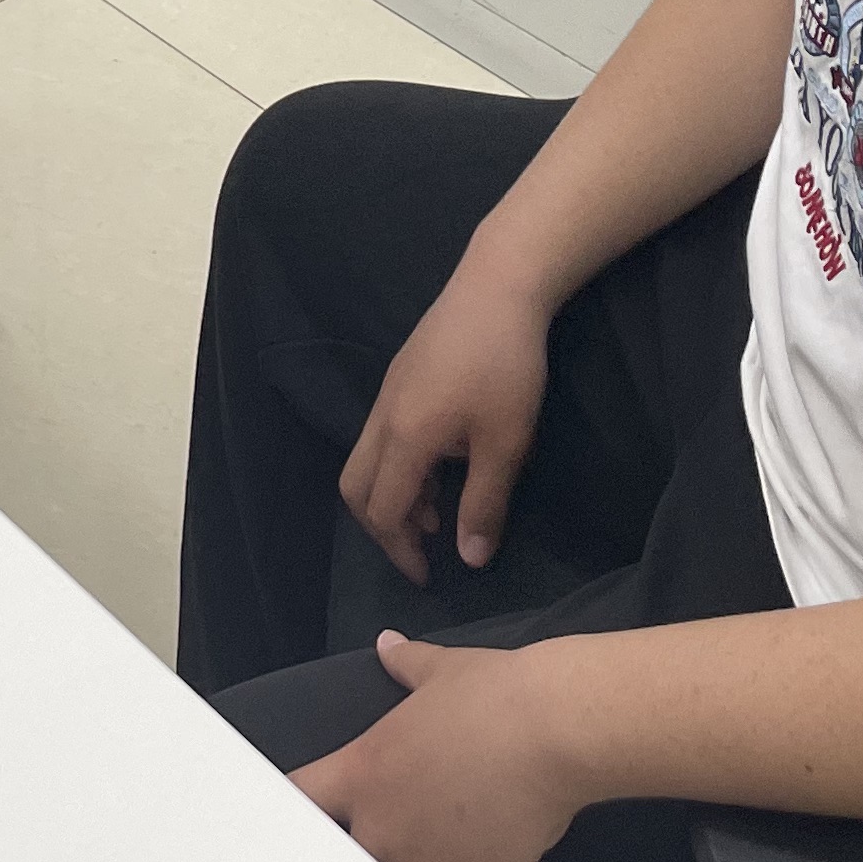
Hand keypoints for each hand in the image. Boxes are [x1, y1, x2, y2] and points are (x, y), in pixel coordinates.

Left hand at [292, 635, 589, 861]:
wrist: (554, 731)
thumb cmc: (497, 695)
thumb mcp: (441, 670)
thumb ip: (405, 664)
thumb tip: (388, 645)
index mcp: (361, 771)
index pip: (301, 799)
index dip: (307, 802)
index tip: (321, 804)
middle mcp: (380, 827)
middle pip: (347, 852)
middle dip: (370, 840)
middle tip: (407, 822)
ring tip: (448, 846)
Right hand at [340, 260, 553, 583]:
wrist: (498, 285)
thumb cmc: (506, 366)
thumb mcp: (506, 443)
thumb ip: (484, 504)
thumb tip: (469, 559)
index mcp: (405, 438)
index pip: (381, 512)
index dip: (400, 551)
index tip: (429, 576)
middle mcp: (383, 417)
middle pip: (356, 487)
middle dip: (381, 527)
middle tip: (421, 548)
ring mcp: (387, 392)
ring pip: (366, 460)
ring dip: (392, 494)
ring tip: (437, 511)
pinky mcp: (400, 376)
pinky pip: (381, 436)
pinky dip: (398, 466)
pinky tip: (442, 464)